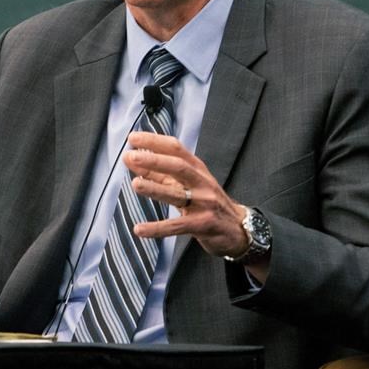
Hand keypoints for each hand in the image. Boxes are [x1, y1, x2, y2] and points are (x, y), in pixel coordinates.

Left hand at [123, 131, 267, 279]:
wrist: (238, 229)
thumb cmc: (208, 202)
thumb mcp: (187, 184)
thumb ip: (161, 175)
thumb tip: (133, 162)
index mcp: (197, 168)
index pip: (176, 149)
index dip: (155, 142)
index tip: (133, 138)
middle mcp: (202, 182)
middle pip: (178, 166)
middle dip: (154, 160)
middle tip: (131, 156)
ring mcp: (204, 203)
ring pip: (178, 194)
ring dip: (155, 188)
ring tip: (135, 184)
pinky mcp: (203, 225)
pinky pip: (177, 226)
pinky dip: (157, 228)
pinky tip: (139, 229)